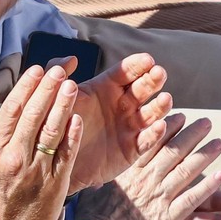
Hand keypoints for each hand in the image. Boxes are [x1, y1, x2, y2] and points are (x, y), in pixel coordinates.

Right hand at [0, 65, 82, 219]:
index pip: (12, 110)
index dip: (26, 87)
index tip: (36, 70)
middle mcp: (15, 157)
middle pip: (33, 115)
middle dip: (47, 89)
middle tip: (58, 70)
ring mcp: (36, 170)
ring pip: (52, 131)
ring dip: (62, 105)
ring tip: (71, 85)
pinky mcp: (55, 183)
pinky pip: (66, 154)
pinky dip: (72, 135)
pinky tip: (77, 117)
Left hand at [68, 53, 171, 191]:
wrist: (55, 161)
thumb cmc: (56, 125)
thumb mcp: (56, 97)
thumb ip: (58, 75)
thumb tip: (71, 58)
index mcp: (104, 89)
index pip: (124, 73)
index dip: (136, 66)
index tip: (147, 59)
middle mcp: (120, 105)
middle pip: (141, 89)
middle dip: (152, 81)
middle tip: (159, 73)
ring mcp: (128, 127)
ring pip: (149, 114)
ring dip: (159, 106)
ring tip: (165, 98)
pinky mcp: (132, 149)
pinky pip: (146, 141)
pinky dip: (154, 134)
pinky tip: (159, 126)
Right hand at [76, 114, 220, 219]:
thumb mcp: (95, 194)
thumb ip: (103, 184)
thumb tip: (99, 178)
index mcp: (129, 174)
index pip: (151, 144)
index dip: (167, 129)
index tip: (180, 116)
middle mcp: (145, 181)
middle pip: (172, 152)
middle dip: (191, 135)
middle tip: (206, 122)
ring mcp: (157, 198)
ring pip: (185, 171)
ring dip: (204, 156)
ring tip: (219, 143)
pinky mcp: (167, 218)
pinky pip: (191, 198)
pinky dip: (207, 187)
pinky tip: (220, 176)